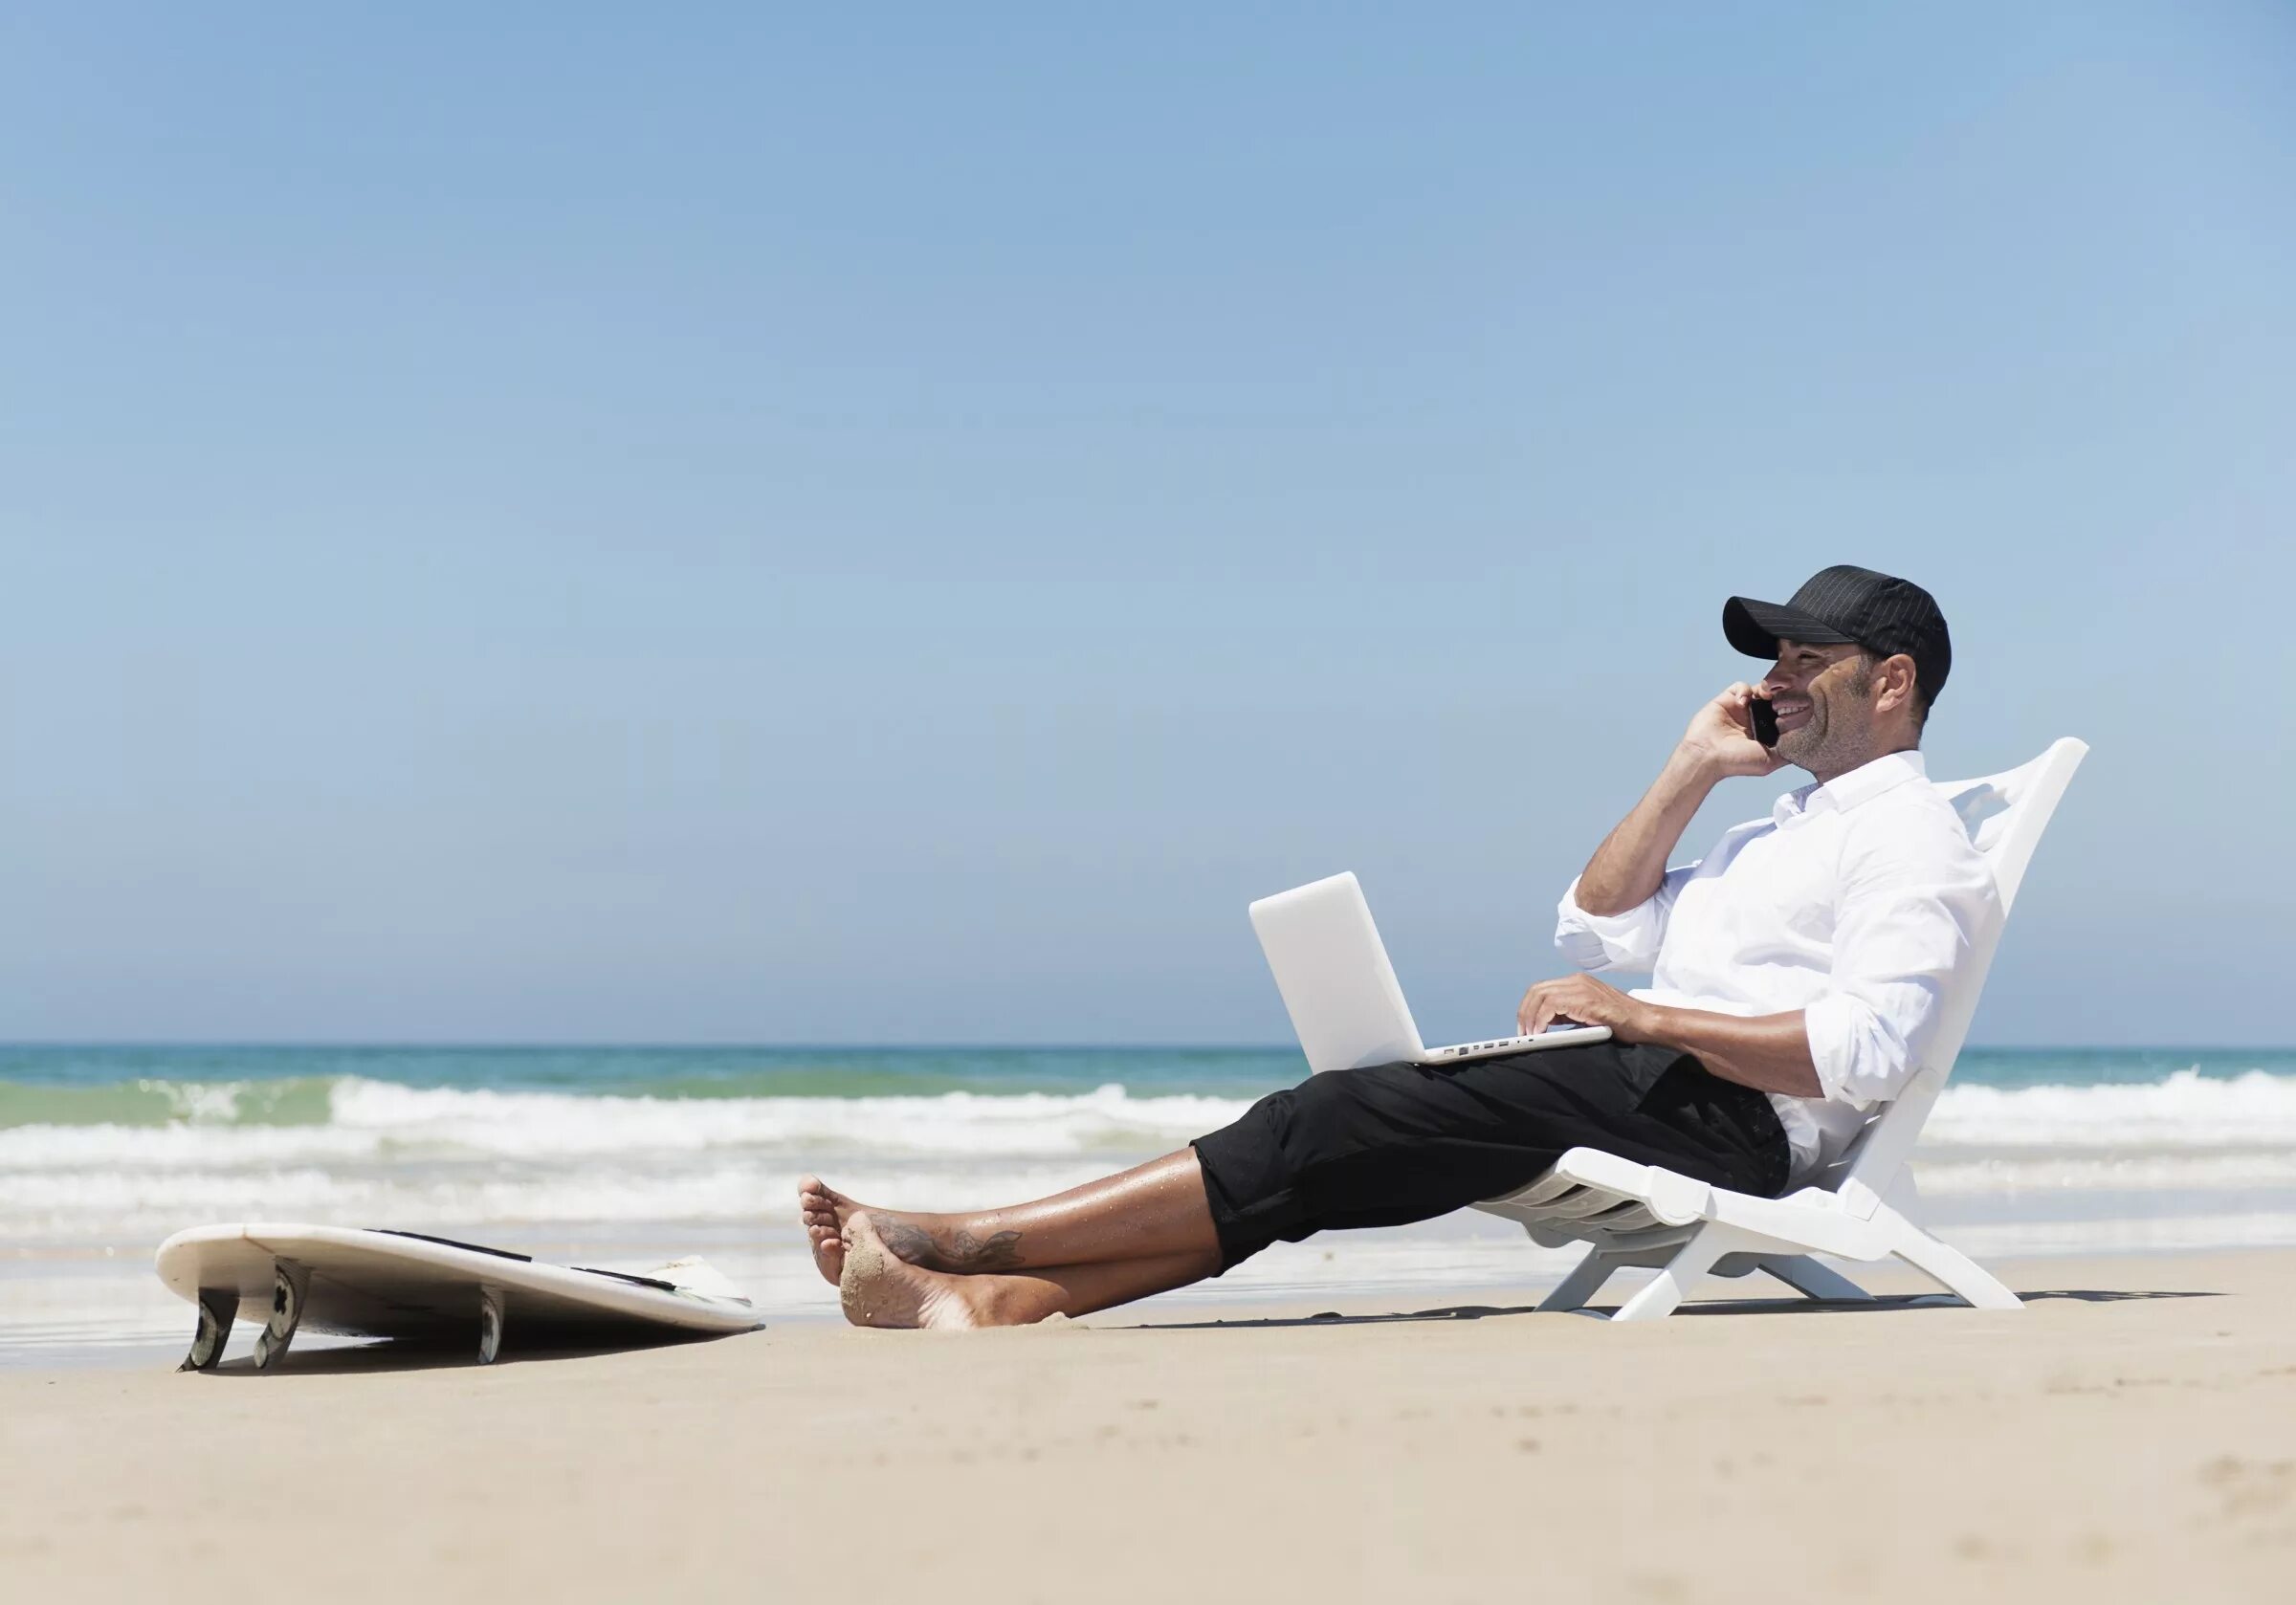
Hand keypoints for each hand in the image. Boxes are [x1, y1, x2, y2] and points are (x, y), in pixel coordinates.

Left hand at [1516, 974, 1656, 1039]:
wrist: (1645, 1022)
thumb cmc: (1620, 1021)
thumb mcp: (1587, 1013)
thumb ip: (1567, 1012)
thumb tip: (1543, 1021)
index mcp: (1577, 982)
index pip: (1542, 988)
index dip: (1528, 1007)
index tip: (1525, 1025)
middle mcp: (1576, 981)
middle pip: (1537, 990)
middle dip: (1525, 1011)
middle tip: (1523, 1032)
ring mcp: (1581, 988)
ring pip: (1541, 996)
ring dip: (1531, 1017)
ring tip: (1530, 1034)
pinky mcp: (1585, 1000)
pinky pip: (1552, 1005)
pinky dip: (1541, 1020)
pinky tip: (1541, 1033)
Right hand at [1679, 682, 1787, 779]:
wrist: (1707, 755)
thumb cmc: (1736, 762)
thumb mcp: (1770, 761)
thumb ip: (1787, 751)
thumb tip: (1805, 742)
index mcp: (1766, 732)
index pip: (1785, 713)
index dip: (1792, 707)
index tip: (1796, 706)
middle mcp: (1755, 719)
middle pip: (1774, 698)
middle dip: (1781, 695)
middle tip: (1783, 697)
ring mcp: (1741, 709)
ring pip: (1760, 689)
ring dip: (1765, 689)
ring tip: (1765, 697)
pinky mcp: (1727, 700)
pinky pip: (1741, 686)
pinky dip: (1744, 690)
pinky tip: (1742, 702)